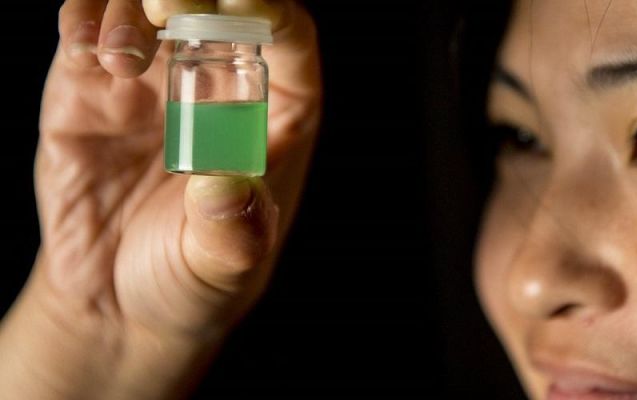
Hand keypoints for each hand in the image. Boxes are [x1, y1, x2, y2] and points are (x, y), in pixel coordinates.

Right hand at [0, 1, 319, 397]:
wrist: (117, 305)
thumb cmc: (190, 279)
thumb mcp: (223, 268)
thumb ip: (232, 233)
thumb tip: (227, 186)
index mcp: (269, 116)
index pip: (286, 38)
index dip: (269, 8)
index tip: (243, 0)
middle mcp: (213, 87)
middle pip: (215, 4)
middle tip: (169, 3)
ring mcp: (150, 82)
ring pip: (144, 6)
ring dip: (131, 10)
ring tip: (122, 59)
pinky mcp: (89, 91)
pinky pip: (85, 35)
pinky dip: (83, 24)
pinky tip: (88, 51)